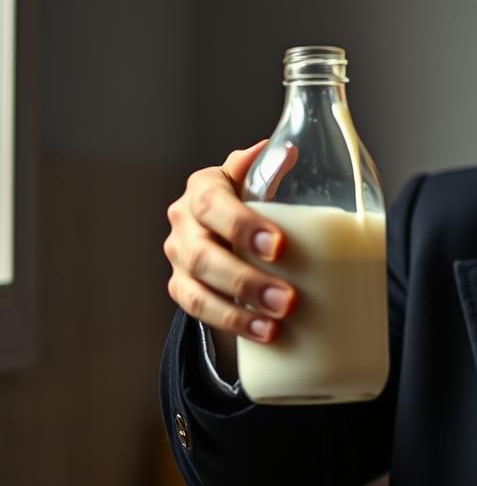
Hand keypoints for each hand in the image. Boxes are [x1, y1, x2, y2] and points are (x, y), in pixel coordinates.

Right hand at [164, 141, 297, 345]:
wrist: (229, 228)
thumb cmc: (253, 201)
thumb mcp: (259, 183)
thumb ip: (268, 169)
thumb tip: (286, 151)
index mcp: (204, 188)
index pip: (213, 203)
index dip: (242, 225)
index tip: (279, 247)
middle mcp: (184, 222)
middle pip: (202, 254)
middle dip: (245, 280)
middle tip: (288, 299)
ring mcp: (179, 258)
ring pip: (196, 288)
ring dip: (238, 312)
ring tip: (276, 324)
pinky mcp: (182, 288)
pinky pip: (199, 311)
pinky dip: (232, 324)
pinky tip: (264, 334)